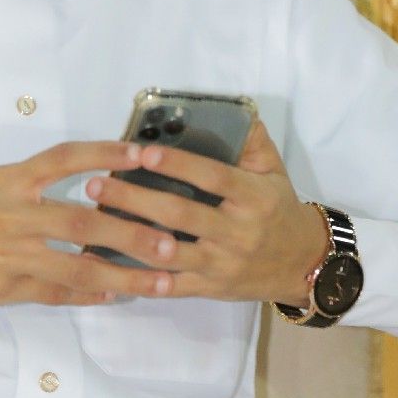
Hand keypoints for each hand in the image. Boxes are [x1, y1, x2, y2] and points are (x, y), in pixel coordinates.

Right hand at [0, 137, 260, 307]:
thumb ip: (34, 185)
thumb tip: (89, 180)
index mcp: (8, 181)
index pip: (64, 159)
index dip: (104, 153)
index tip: (142, 154)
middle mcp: (11, 214)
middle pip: (82, 221)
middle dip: (132, 233)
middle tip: (171, 240)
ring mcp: (7, 254)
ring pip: (76, 266)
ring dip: (123, 275)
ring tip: (159, 281)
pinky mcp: (3, 288)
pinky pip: (55, 292)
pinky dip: (88, 294)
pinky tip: (115, 296)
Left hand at [82, 116, 330, 306]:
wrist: (303, 264)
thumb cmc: (278, 209)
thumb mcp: (273, 170)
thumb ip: (250, 139)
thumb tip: (227, 108)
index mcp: (254, 197)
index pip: (213, 177)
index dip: (178, 164)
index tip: (142, 152)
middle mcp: (239, 232)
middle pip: (181, 215)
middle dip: (135, 200)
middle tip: (97, 184)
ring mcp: (223, 265)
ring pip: (170, 253)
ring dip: (128, 237)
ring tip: (94, 220)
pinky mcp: (210, 289)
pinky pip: (171, 286)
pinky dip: (140, 278)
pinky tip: (109, 266)